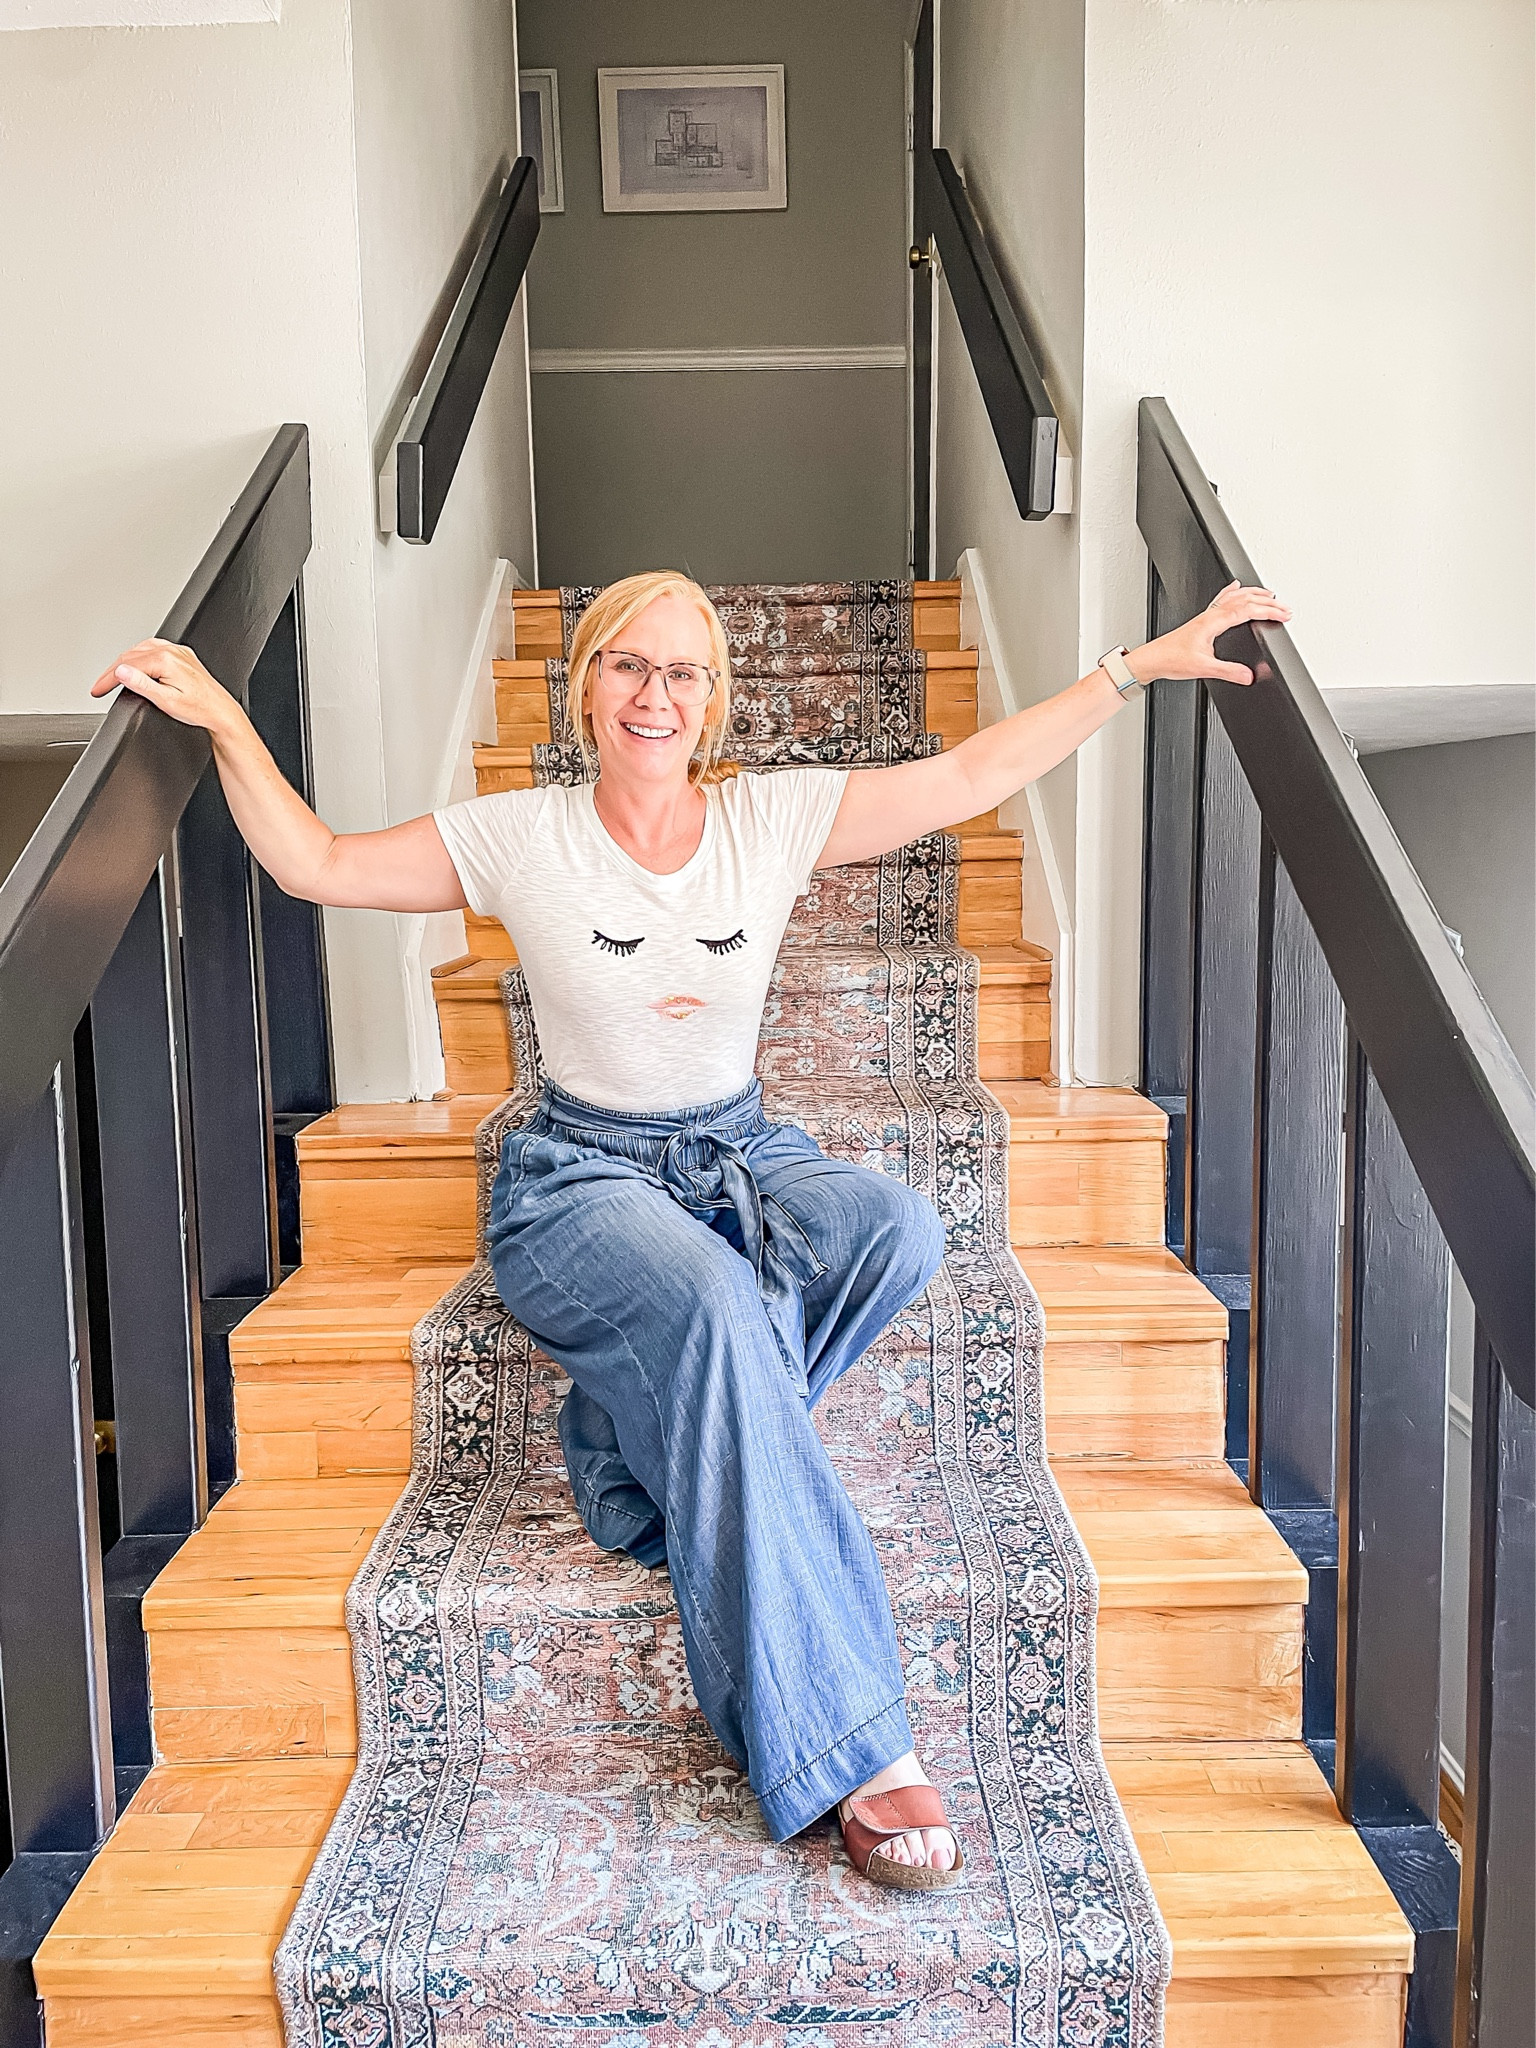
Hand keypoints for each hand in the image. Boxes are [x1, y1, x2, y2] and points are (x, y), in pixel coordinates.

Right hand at [91, 637, 243, 739]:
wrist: (222, 712)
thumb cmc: (200, 709)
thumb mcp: (166, 700)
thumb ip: (141, 684)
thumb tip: (121, 672)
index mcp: (166, 660)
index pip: (127, 665)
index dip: (107, 679)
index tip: (96, 690)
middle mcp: (172, 651)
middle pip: (131, 655)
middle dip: (112, 671)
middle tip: (100, 686)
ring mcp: (178, 651)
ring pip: (141, 650)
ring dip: (124, 661)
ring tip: (113, 676)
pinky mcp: (183, 656)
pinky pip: (154, 649)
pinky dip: (139, 656)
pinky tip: (135, 664)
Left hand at [1130, 581, 1290, 687]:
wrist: (1151, 659)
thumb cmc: (1171, 660)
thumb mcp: (1203, 668)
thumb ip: (1228, 672)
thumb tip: (1249, 675)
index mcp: (1213, 622)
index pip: (1247, 610)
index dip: (1269, 611)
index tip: (1284, 614)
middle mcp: (1210, 615)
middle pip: (1244, 599)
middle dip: (1267, 602)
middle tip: (1285, 607)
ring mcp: (1205, 616)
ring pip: (1234, 596)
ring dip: (1254, 594)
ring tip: (1269, 595)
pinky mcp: (1201, 621)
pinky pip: (1221, 599)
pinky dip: (1232, 591)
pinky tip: (1235, 587)